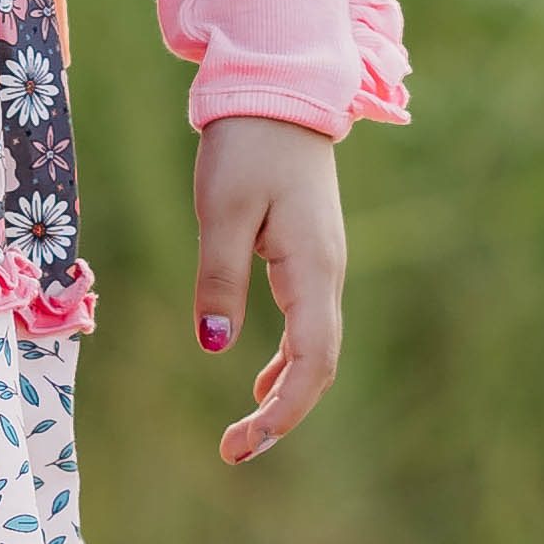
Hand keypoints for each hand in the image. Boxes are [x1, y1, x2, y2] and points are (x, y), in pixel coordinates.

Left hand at [192, 116, 345, 465]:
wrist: (278, 91)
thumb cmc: (246, 145)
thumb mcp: (221, 209)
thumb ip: (219, 278)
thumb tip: (215, 346)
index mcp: (313, 268)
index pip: (313, 362)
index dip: (284, 410)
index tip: (244, 443)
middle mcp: (327, 275)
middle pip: (318, 366)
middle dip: (281, 416)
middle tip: (233, 452)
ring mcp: (321, 266)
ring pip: (313, 348)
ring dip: (282, 393)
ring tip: (243, 434)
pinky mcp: (307, 256)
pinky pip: (304, 325)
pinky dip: (283, 360)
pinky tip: (255, 382)